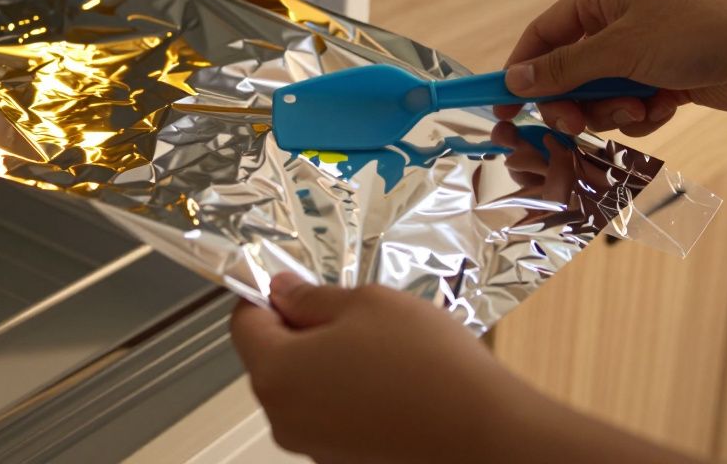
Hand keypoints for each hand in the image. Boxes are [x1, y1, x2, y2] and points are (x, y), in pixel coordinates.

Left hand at [230, 275, 701, 463]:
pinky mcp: (342, 459)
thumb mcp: (366, 302)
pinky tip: (389, 380)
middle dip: (300, 329)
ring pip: (303, 387)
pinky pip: (330, 415)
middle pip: (271, 358)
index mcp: (276, 372)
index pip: (243, 321)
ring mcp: (312, 446)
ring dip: (327, 362)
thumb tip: (283, 292)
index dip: (265, 293)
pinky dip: (348, 394)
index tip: (292, 281)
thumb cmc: (429, 367)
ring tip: (379, 346)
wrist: (483, 432)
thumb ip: (312, 296)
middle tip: (349, 309)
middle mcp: (283, 417)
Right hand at [494, 0, 726, 136]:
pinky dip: (641, 115)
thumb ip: (563, 69)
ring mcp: (640, 52)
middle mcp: (617, 21)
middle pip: (566, 73)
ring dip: (611, 112)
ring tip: (640, 107)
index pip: (542, 35)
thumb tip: (514, 80)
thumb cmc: (699, 32)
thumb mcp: (621, 50)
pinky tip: (667, 107)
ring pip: (597, 96)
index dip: (520, 71)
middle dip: (571, 102)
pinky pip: (629, 108)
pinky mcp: (662, 80)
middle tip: (574, 124)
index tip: (502, 106)